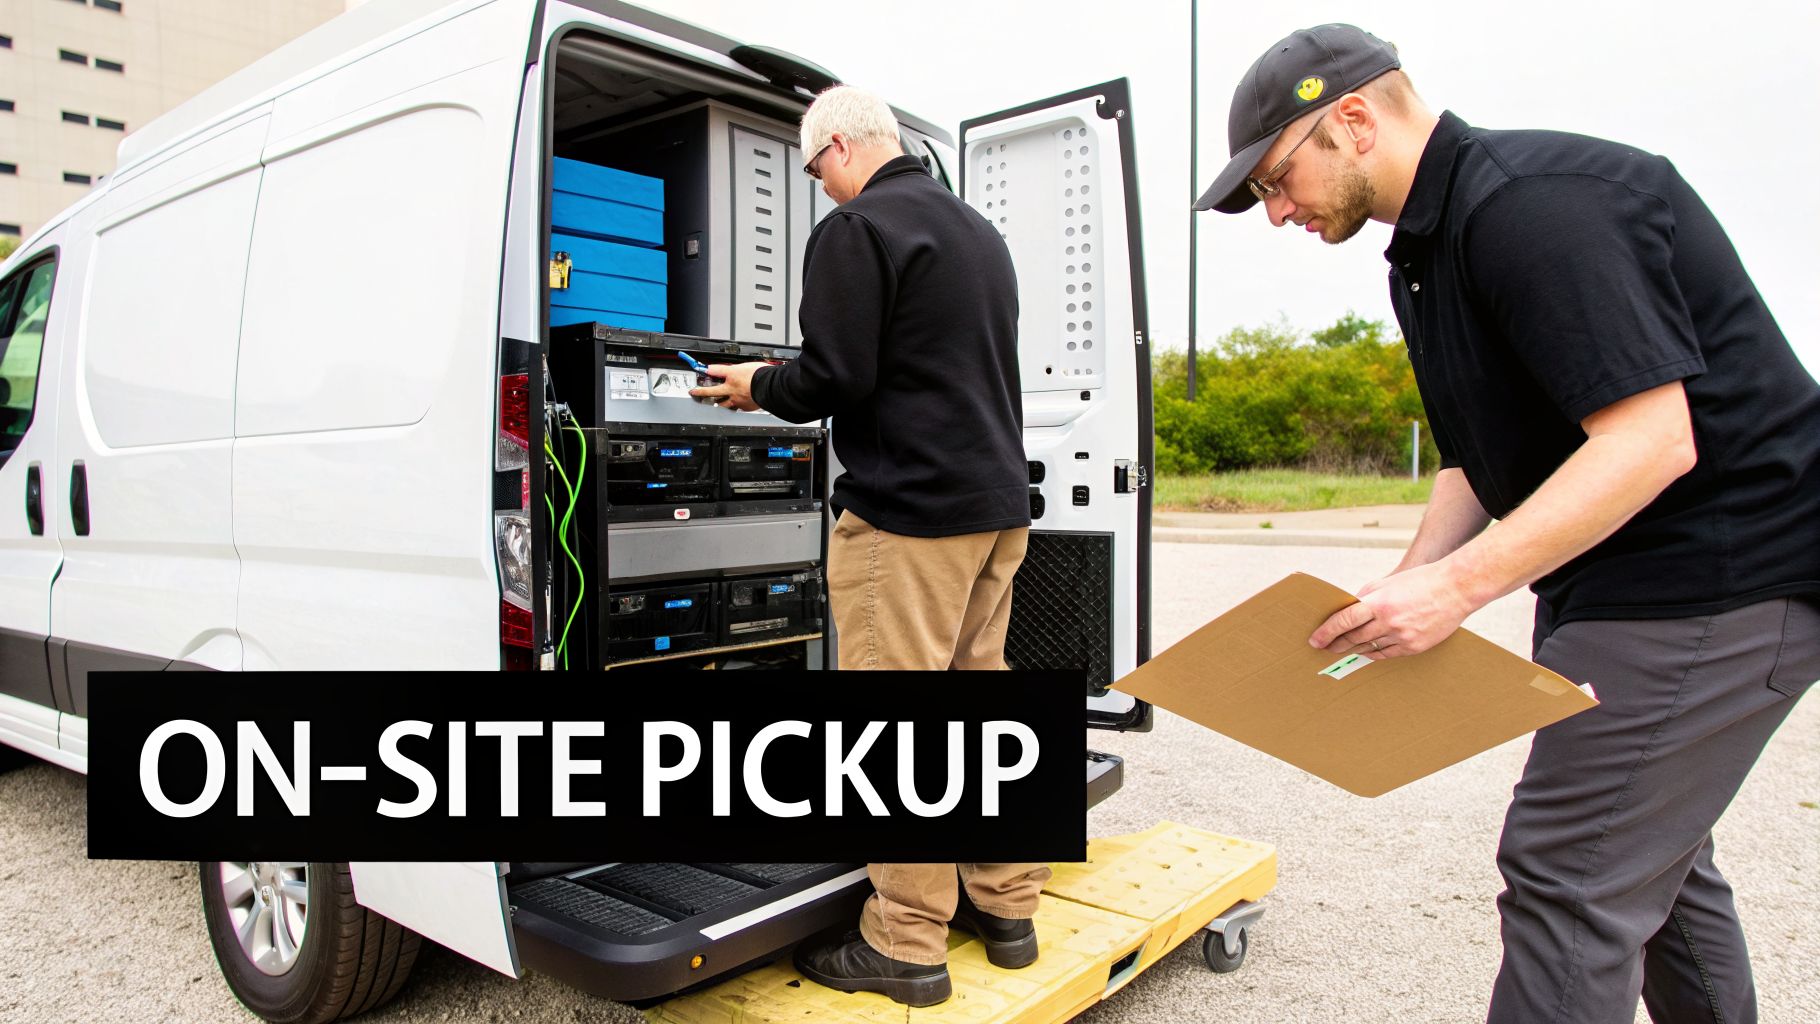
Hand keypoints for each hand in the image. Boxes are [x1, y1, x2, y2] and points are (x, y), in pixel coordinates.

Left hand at [689, 362, 768, 411]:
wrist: (770, 387)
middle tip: (694, 392)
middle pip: (713, 392)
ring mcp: (737, 400)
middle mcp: (731, 390)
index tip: (701, 370)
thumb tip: (726, 369)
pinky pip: (737, 407)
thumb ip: (734, 369)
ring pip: (723, 404)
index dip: (706, 370)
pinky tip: (736, 405)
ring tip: (714, 403)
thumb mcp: (745, 366)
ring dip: (717, 403)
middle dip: (702, 392)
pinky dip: (735, 406)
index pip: (715, 371)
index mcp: (731, 377)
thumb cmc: (761, 375)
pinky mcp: (745, 407)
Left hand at [1307, 561, 1477, 659]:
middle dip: (1337, 644)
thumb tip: (1348, 610)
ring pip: (1370, 649)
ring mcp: (1403, 636)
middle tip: (1325, 647)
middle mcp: (1389, 622)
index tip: (1315, 640)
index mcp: (1379, 603)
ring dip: (1354, 650)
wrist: (1455, 589)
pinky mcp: (1415, 647)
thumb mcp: (1387, 583)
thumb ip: (1366, 597)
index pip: (1344, 621)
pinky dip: (1375, 654)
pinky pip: (1388, 655)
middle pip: (1354, 638)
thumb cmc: (1420, 581)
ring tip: (1343, 650)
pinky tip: (1366, 652)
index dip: (1326, 632)